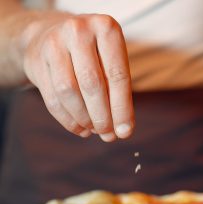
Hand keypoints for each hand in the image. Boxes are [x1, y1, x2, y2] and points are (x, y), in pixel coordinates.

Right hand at [22, 13, 133, 141]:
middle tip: (108, 135)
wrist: (51, 36)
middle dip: (102, 117)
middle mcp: (78, 31)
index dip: (122, 109)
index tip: (125, 132)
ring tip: (95, 130)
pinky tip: (81, 129)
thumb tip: (121, 132)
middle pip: (92, 84)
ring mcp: (53, 43)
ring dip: (84, 119)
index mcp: (106, 29)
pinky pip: (52, 99)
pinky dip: (68, 121)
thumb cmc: (93, 56)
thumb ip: (119, 95)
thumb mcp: (112, 63)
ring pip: (69, 92)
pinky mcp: (35, 61)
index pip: (117, 76)